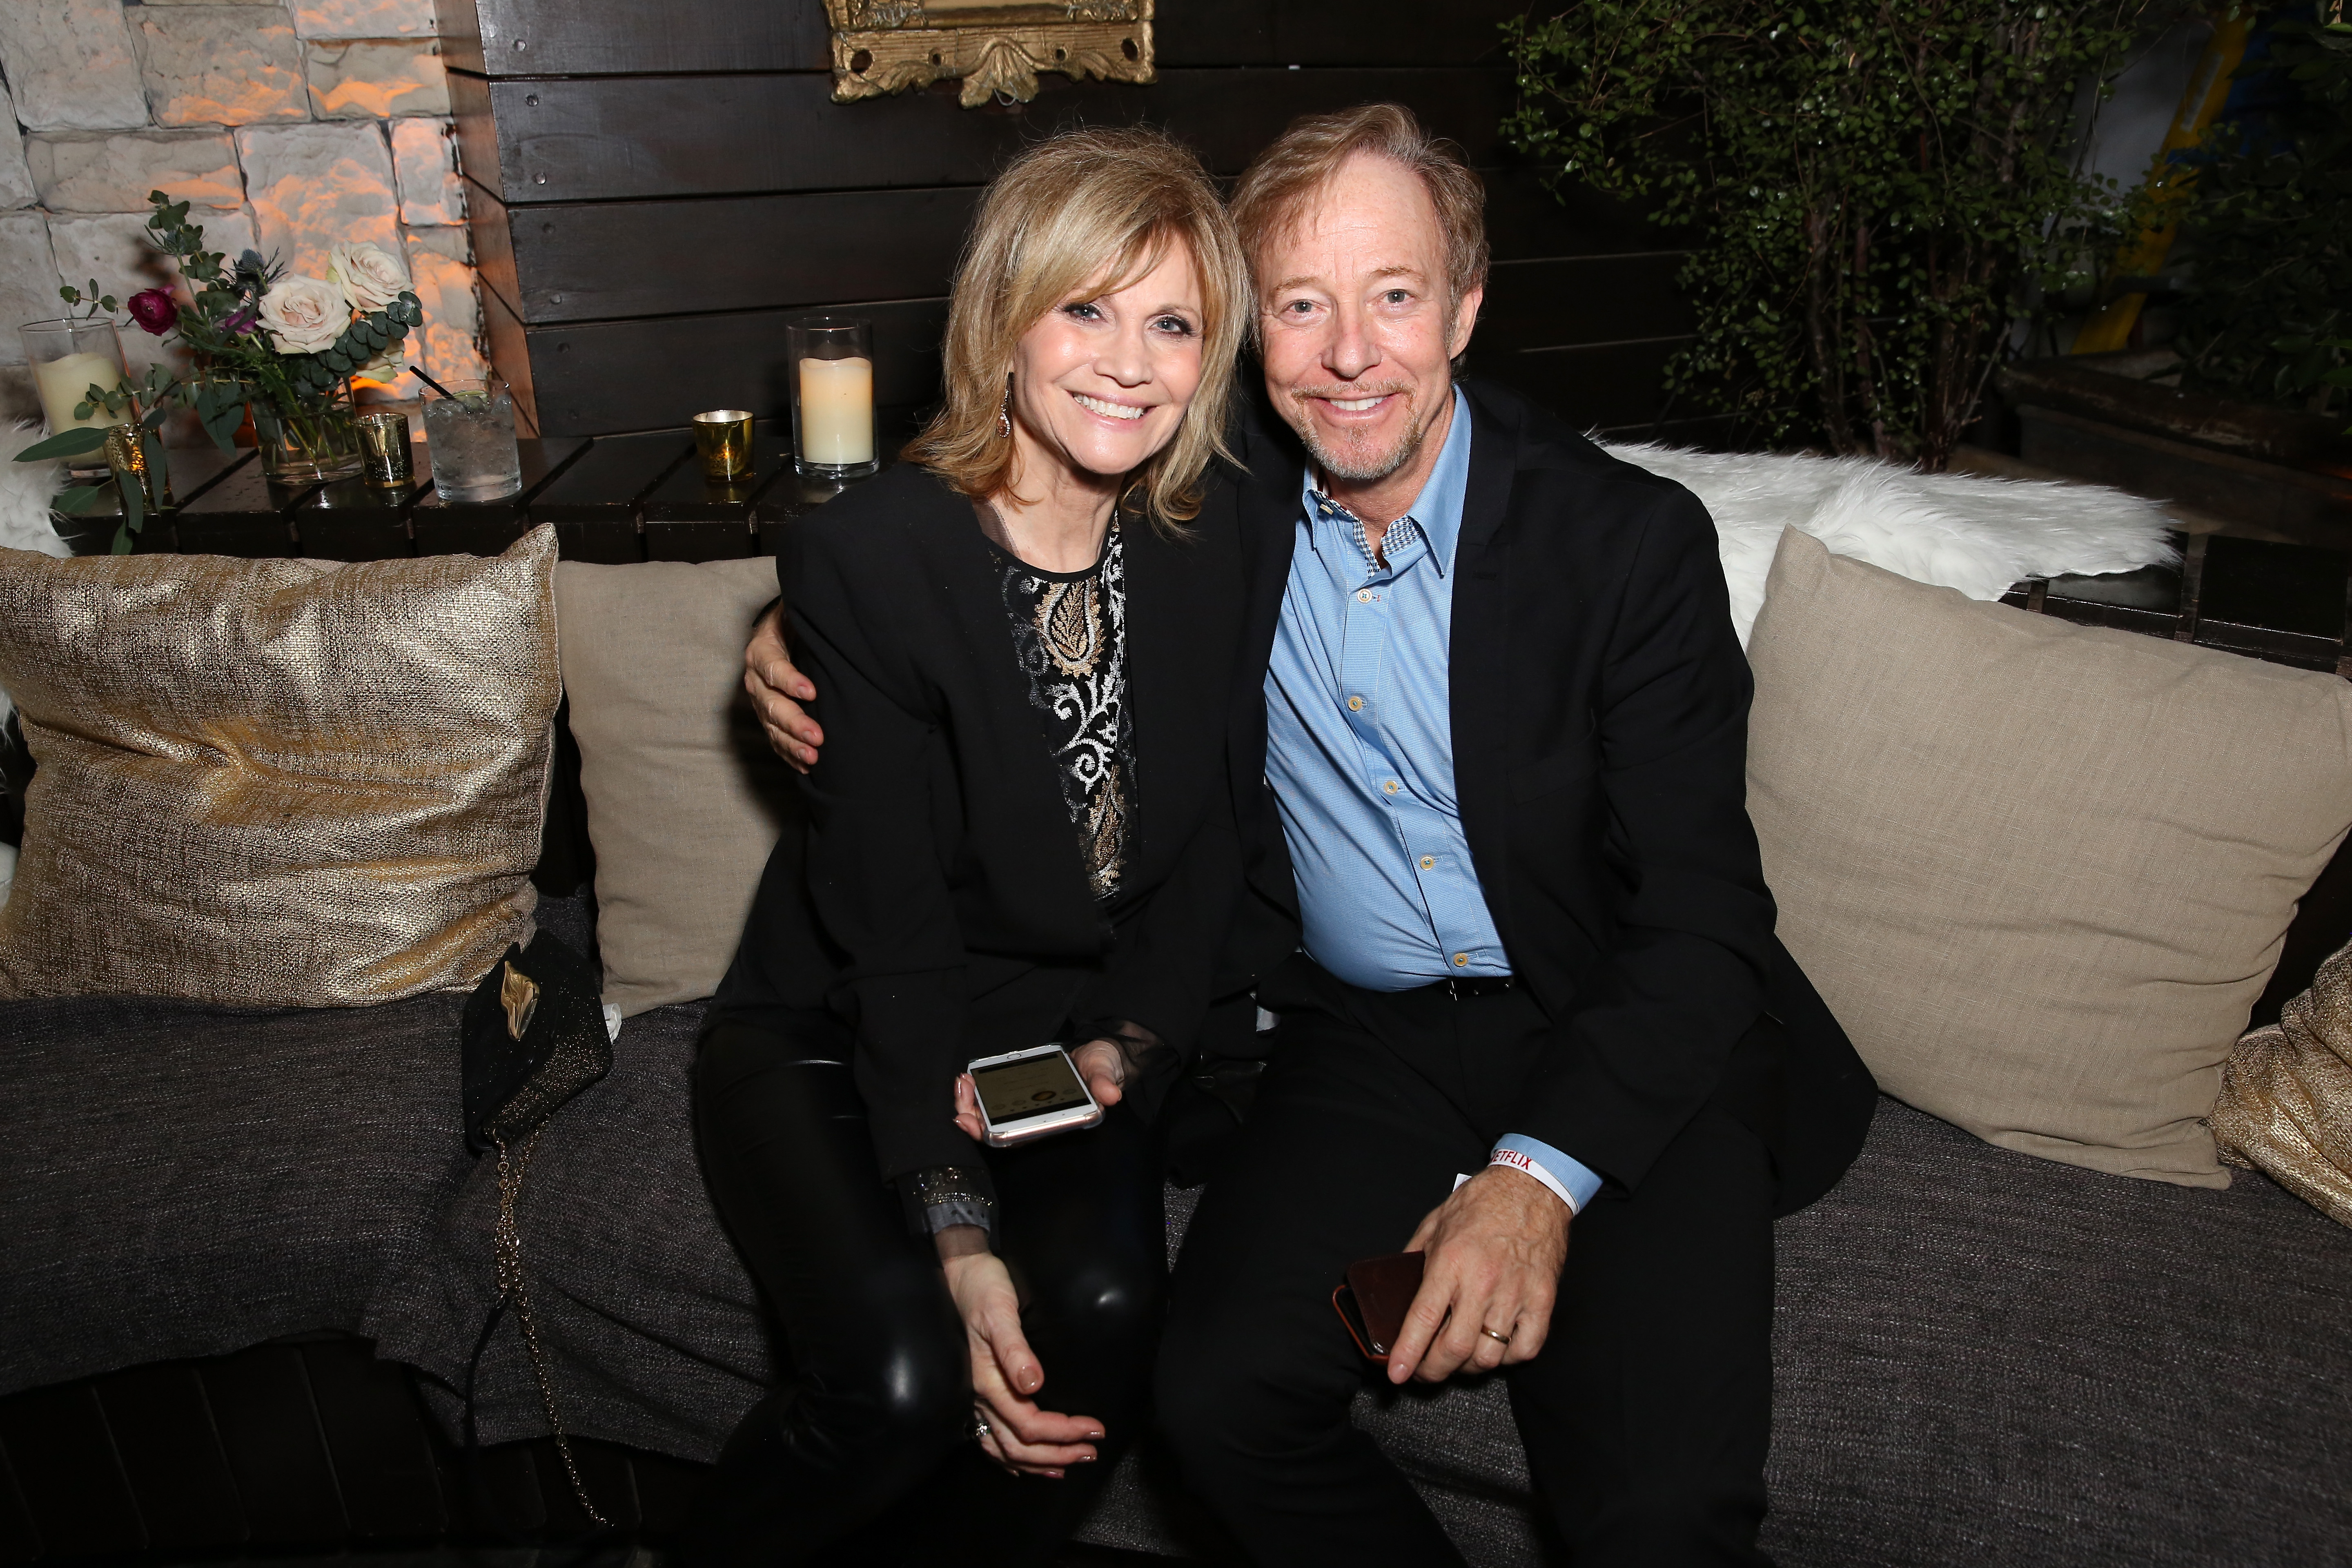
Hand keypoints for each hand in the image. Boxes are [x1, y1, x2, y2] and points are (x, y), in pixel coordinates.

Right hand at [743, 602, 822, 771]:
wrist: (784, 630)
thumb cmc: (798, 620)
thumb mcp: (798, 610)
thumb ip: (811, 614)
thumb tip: (839, 610)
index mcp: (762, 649)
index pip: (772, 666)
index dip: (789, 680)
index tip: (812, 692)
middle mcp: (756, 678)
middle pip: (771, 703)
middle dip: (794, 722)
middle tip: (817, 736)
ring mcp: (761, 701)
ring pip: (772, 726)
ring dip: (791, 744)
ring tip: (812, 758)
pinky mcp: (769, 716)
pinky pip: (775, 739)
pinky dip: (789, 754)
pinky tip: (807, 767)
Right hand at [941, 1250, 1105, 1477]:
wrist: (961, 1275)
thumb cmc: (984, 1290)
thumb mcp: (1000, 1313)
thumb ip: (1015, 1349)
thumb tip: (1033, 1384)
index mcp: (988, 1382)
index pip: (1030, 1424)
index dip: (1064, 1433)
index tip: (1095, 1428)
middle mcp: (980, 1398)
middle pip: (1019, 1446)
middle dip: (1057, 1453)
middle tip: (1091, 1451)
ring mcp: (976, 1399)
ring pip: (1004, 1449)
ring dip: (1037, 1462)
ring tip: (1067, 1465)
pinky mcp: (978, 1395)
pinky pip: (991, 1440)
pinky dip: (1012, 1458)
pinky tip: (1026, 1463)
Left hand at [951, 1039, 1126, 1141]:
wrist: (1100, 1056)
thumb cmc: (1101, 1068)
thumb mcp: (1104, 1072)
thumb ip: (1104, 1082)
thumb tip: (1110, 1095)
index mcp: (1051, 1121)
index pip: (1017, 1136)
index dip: (991, 1134)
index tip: (971, 1122)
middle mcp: (1034, 1118)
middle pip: (995, 1128)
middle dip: (972, 1114)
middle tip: (962, 1091)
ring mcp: (1025, 1105)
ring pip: (990, 1113)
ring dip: (971, 1101)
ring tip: (963, 1081)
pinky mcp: (1020, 1089)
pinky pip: (994, 1096)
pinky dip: (979, 1090)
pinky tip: (970, 1077)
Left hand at [1385, 1166, 1571, 1384]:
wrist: (1532, 1188)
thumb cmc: (1483, 1202)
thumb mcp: (1435, 1222)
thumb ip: (1414, 1257)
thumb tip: (1397, 1291)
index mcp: (1451, 1261)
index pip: (1423, 1319)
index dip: (1408, 1353)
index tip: (1398, 1373)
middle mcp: (1482, 1282)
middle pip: (1455, 1348)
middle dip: (1434, 1370)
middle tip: (1425, 1371)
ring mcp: (1516, 1294)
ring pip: (1489, 1356)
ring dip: (1468, 1366)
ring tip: (1460, 1357)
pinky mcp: (1542, 1300)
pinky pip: (1525, 1348)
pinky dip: (1507, 1357)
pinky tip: (1496, 1346)